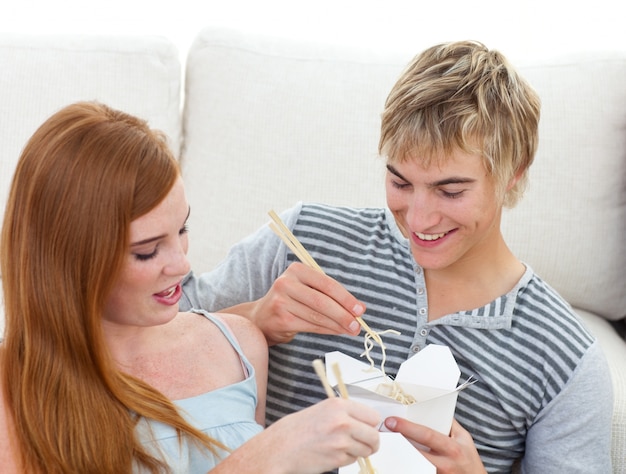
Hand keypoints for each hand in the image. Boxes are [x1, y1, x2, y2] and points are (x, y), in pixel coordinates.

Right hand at [214, 398, 379, 473]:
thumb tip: (367, 422)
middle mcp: (342, 422)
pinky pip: (352, 461)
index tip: (368, 428)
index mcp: (338, 405)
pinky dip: (346, 459)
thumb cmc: (296, 429)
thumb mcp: (322, 410)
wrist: (279, 448)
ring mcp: (341, 442)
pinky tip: (331, 453)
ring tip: (340, 446)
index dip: (372, 424)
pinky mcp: (337, 459)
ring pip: (366, 450)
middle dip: (371, 442)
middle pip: (374, 435)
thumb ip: (344, 414)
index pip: (373, 416)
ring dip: (358, 451)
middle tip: (364, 443)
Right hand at [245, 262, 364, 344]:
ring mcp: (281, 301)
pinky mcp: (281, 319)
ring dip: (338, 325)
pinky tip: (337, 331)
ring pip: (318, 316)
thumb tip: (358, 308)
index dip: (346, 298)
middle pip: (323, 301)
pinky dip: (327, 330)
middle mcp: (286, 283)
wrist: (262, 317)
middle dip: (343, 314)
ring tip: (351, 330)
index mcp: (297, 270)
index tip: (360, 309)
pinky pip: (311, 326)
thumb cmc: (291, 302)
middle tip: (357, 325)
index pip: (327, 284)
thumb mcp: (306, 289)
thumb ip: (329, 295)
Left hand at [384, 417, 485, 473]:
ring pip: (413, 465)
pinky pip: (416, 472)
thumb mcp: (464, 439)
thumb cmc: (469, 460)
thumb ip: (449, 424)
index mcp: (452, 448)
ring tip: (386, 445)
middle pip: (416, 452)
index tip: (392, 420)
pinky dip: (406, 466)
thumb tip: (432, 407)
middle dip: (398, 441)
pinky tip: (396, 460)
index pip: (427, 435)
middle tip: (383, 432)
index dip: (408, 428)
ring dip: (399, 455)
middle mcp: (445, 463)